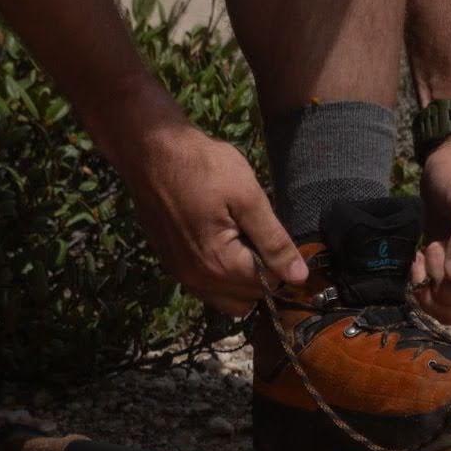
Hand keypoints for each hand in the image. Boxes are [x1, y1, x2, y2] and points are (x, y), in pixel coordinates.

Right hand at [120, 123, 307, 314]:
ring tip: (243, 239)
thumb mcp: (247, 197)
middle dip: (262, 275)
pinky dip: (219, 274)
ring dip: (240, 279)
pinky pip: (205, 286)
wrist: (150, 151)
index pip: (269, 286)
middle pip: (247, 298)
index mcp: (220, 265)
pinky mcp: (170, 263)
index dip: (282, 264)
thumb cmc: (202, 167)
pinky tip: (221, 240)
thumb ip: (274, 241)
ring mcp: (180, 274)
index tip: (280, 238)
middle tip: (260, 236)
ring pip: (225, 299)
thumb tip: (300, 276)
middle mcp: (197, 279)